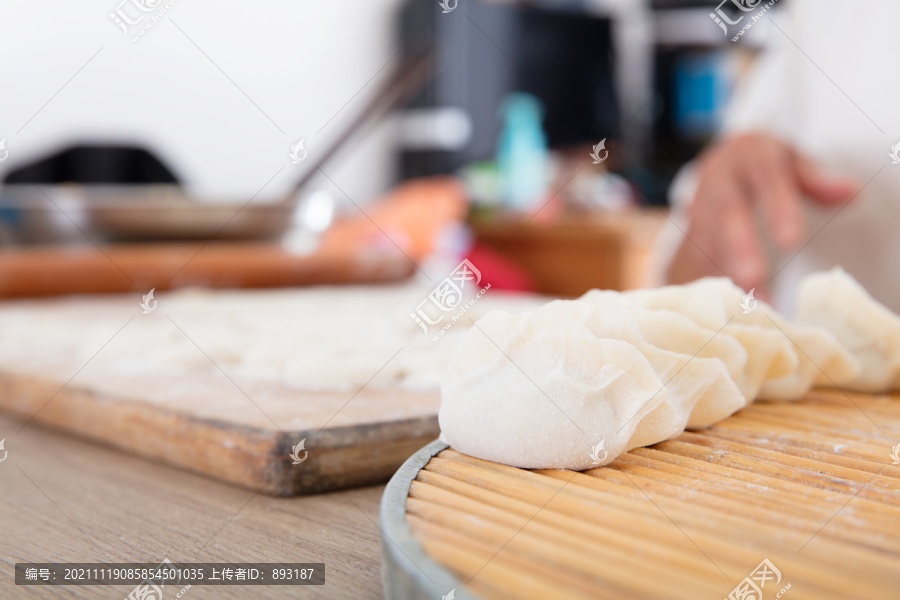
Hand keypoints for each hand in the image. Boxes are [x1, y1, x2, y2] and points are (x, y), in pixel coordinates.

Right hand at [666, 133, 856, 296]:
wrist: (720, 164)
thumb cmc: (764, 167)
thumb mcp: (792, 160)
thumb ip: (816, 179)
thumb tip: (850, 193)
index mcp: (750, 155)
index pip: (766, 178)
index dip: (777, 208)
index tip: (792, 240)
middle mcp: (718, 181)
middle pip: (727, 213)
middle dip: (738, 248)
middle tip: (754, 279)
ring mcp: (699, 208)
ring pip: (708, 242)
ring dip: (726, 275)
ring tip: (752, 306)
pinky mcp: (691, 236)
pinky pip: (697, 262)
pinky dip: (714, 285)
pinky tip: (732, 309)